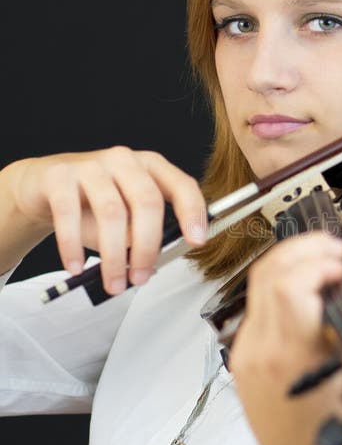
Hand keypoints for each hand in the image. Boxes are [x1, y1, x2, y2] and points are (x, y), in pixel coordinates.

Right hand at [4, 147, 206, 293]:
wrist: (41, 188)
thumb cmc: (92, 205)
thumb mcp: (126, 218)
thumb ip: (142, 233)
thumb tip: (154, 262)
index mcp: (150, 167)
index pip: (182, 185)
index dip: (193, 213)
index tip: (197, 242)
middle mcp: (124, 160)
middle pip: (147, 202)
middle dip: (148, 247)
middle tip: (142, 278)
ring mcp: (91, 164)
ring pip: (111, 212)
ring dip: (114, 255)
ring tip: (113, 283)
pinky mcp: (59, 175)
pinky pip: (69, 213)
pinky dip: (73, 245)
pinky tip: (76, 267)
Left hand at [228, 232, 341, 444]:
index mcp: (293, 359)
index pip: (288, 286)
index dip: (315, 263)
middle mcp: (261, 353)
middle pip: (266, 274)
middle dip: (301, 249)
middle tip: (334, 248)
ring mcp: (245, 356)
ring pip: (257, 287)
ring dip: (289, 263)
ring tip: (323, 262)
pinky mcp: (241, 360)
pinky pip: (256, 309)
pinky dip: (279, 287)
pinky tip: (307, 291)